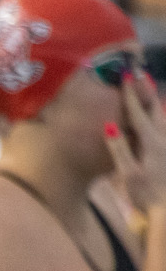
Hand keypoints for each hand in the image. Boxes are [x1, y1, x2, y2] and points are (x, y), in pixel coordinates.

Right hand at [109, 73, 165, 212]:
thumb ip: (120, 148)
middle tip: (140, 75)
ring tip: (151, 90)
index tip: (126, 77)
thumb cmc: (146, 194)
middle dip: (146, 92)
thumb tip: (109, 124)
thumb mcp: (128, 173)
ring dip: (154, 103)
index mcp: (151, 142)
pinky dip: (158, 118)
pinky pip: (163, 129)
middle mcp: (163, 139)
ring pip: (162, 119)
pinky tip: (158, 119)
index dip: (131, 95)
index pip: (138, 113)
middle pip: (154, 110)